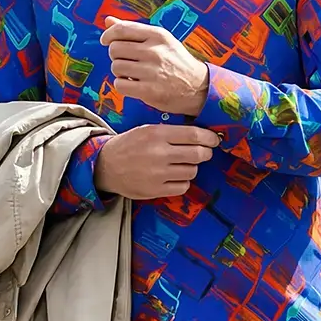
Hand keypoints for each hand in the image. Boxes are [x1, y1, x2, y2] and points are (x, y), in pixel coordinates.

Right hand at [95, 123, 219, 200]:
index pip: (194, 135)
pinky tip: (174, 177)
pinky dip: (182, 182)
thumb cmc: (129, 145)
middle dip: (206, 153)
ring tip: (181, 164)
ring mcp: (157, 174)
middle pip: (198, 154)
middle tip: (204, 153)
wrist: (106, 166)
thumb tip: (201, 136)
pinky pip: (183, 187)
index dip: (209, 138)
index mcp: (157, 134)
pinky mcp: (155, 190)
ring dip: (191, 167)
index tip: (214, 140)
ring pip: (192, 171)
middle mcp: (159, 154)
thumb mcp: (147, 130)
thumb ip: (171, 132)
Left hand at [101, 17, 209, 115]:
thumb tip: (108, 20)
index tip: (106, 41)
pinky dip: (122, 85)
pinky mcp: (149, 91)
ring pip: (116, 67)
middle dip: (116, 56)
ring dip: (120, 72)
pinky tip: (133, 84)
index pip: (122, 29)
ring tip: (132, 73)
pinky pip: (120, 85)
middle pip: (115, 49)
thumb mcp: (160, 40)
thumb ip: (133, 30)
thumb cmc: (176, 61)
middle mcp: (155, 51)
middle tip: (127, 61)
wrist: (198, 87)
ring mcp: (152, 72)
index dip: (108, 35)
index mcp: (157, 35)